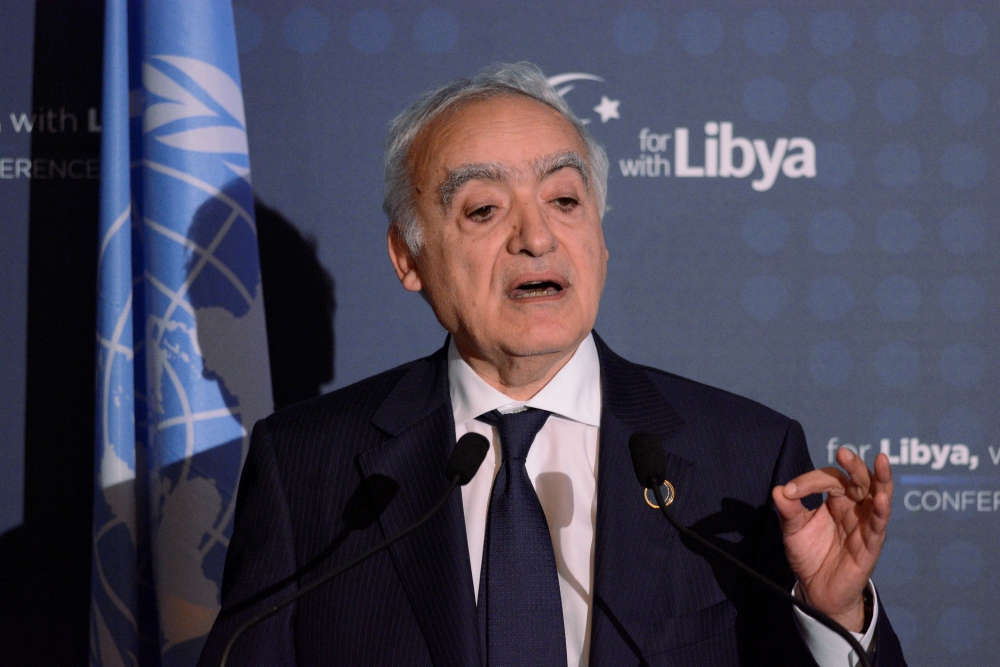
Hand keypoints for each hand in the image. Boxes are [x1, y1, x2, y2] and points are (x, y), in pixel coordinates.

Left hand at [771, 448, 892, 631]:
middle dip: (854, 466)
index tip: (790, 491)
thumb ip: (788, 511)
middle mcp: (854, 508)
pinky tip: (880, 498)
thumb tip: (778, 490)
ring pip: (878, 497)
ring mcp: (865, 525)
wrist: (816, 589)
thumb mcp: (793, 531)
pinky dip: (880, 511)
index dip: (810, 481)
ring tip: (881, 460)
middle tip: (844, 453)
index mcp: (836, 500)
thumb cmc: (809, 555)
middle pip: (860, 481)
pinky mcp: (871, 545)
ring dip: (881, 479)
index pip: (830, 480)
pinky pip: (878, 526)